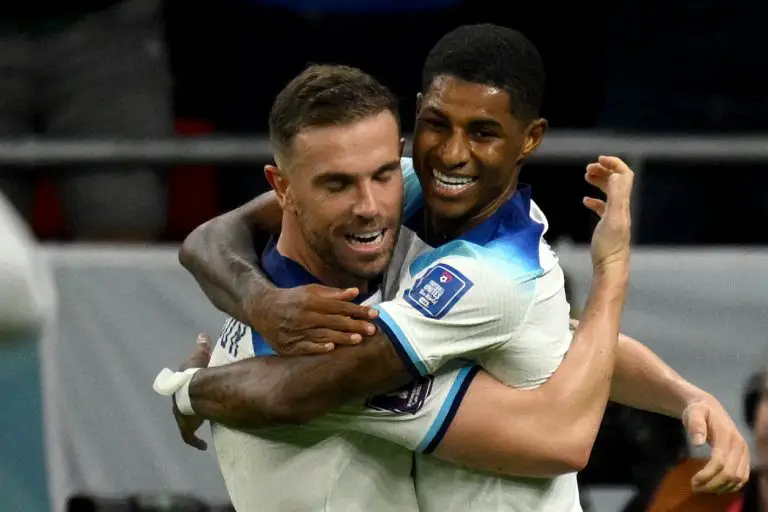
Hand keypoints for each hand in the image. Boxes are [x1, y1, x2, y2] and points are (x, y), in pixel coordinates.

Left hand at [173, 333, 211, 450]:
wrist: (192, 390)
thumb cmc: (195, 373)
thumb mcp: (199, 356)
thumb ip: (201, 347)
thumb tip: (203, 335)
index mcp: (178, 386)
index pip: (179, 389)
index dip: (185, 391)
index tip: (191, 394)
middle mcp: (177, 402)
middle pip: (182, 406)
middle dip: (188, 407)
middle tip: (199, 410)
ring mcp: (181, 416)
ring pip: (185, 421)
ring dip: (192, 423)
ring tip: (203, 424)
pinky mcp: (187, 427)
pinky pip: (190, 437)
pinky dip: (196, 441)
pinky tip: (203, 446)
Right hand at [249, 284, 377, 355]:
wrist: (263, 309)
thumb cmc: (293, 299)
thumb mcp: (311, 291)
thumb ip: (333, 293)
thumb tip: (355, 292)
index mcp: (311, 301)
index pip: (340, 306)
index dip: (357, 310)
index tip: (374, 314)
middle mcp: (304, 315)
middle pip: (334, 321)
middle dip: (354, 325)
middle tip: (372, 330)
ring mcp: (296, 330)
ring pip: (322, 335)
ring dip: (341, 338)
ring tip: (358, 340)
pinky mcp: (289, 345)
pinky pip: (305, 347)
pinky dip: (318, 347)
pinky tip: (331, 349)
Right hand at [583, 155, 633, 270]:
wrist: (610, 267)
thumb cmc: (609, 246)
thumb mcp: (613, 218)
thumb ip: (616, 196)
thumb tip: (616, 174)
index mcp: (623, 203)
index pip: (624, 175)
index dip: (614, 164)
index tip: (599, 159)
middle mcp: (621, 207)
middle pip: (617, 181)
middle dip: (604, 170)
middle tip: (589, 168)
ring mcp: (614, 216)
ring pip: (610, 192)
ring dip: (600, 181)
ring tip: (587, 176)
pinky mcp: (607, 226)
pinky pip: (602, 207)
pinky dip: (594, 200)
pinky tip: (585, 201)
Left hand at [683, 396, 749, 492]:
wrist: (710, 407)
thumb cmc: (698, 411)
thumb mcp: (693, 413)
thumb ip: (695, 425)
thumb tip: (697, 442)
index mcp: (727, 435)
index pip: (720, 461)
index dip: (707, 475)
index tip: (693, 481)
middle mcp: (740, 445)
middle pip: (730, 473)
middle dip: (713, 484)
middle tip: (695, 488)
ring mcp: (744, 453)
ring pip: (738, 479)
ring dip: (720, 487)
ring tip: (702, 489)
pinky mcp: (744, 458)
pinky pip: (742, 478)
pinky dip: (730, 486)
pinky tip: (715, 487)